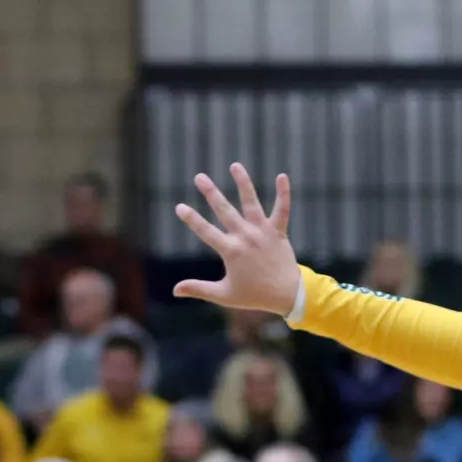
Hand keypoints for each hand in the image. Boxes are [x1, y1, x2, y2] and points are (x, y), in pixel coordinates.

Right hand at [173, 165, 302, 316]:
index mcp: (231, 251)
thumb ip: (199, 288)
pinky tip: (282, 176)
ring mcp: (262, 232)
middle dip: (211, 193)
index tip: (180, 207)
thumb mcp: (224, 295)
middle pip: (225, 211)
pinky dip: (283, 193)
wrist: (286, 295)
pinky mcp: (278, 231)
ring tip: (235, 166)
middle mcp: (245, 237)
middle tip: (199, 177)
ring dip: (243, 183)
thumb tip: (175, 290)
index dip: (192, 219)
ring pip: (251, 203)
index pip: (206, 231)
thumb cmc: (254, 296)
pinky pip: (282, 209)